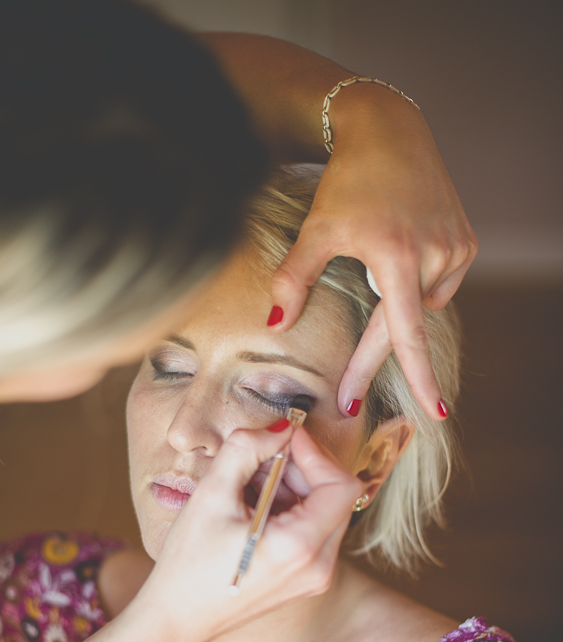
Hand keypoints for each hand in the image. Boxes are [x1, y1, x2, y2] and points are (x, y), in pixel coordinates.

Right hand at [132, 422, 362, 641]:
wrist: (177, 619)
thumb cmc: (188, 564)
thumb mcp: (211, 495)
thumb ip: (246, 449)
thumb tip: (279, 428)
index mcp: (301, 548)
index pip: (341, 484)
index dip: (315, 453)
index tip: (284, 439)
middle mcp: (319, 567)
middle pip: (336, 497)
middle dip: (302, 468)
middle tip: (261, 457)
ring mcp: (314, 577)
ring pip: (324, 511)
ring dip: (294, 487)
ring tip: (248, 483)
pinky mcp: (304, 579)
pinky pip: (312, 531)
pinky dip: (289, 508)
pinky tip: (251, 506)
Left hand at [269, 85, 476, 419]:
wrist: (388, 130)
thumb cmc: (347, 180)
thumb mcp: (316, 229)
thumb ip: (294, 281)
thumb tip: (275, 327)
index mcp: (398, 256)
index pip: (408, 334)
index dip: (418, 378)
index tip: (433, 413)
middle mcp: (435, 254)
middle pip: (404, 327)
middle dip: (373, 362)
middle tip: (348, 396)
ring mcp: (455, 248)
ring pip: (420, 306)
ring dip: (395, 306)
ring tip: (376, 265)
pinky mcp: (465, 241)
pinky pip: (437, 285)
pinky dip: (415, 286)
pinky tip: (398, 256)